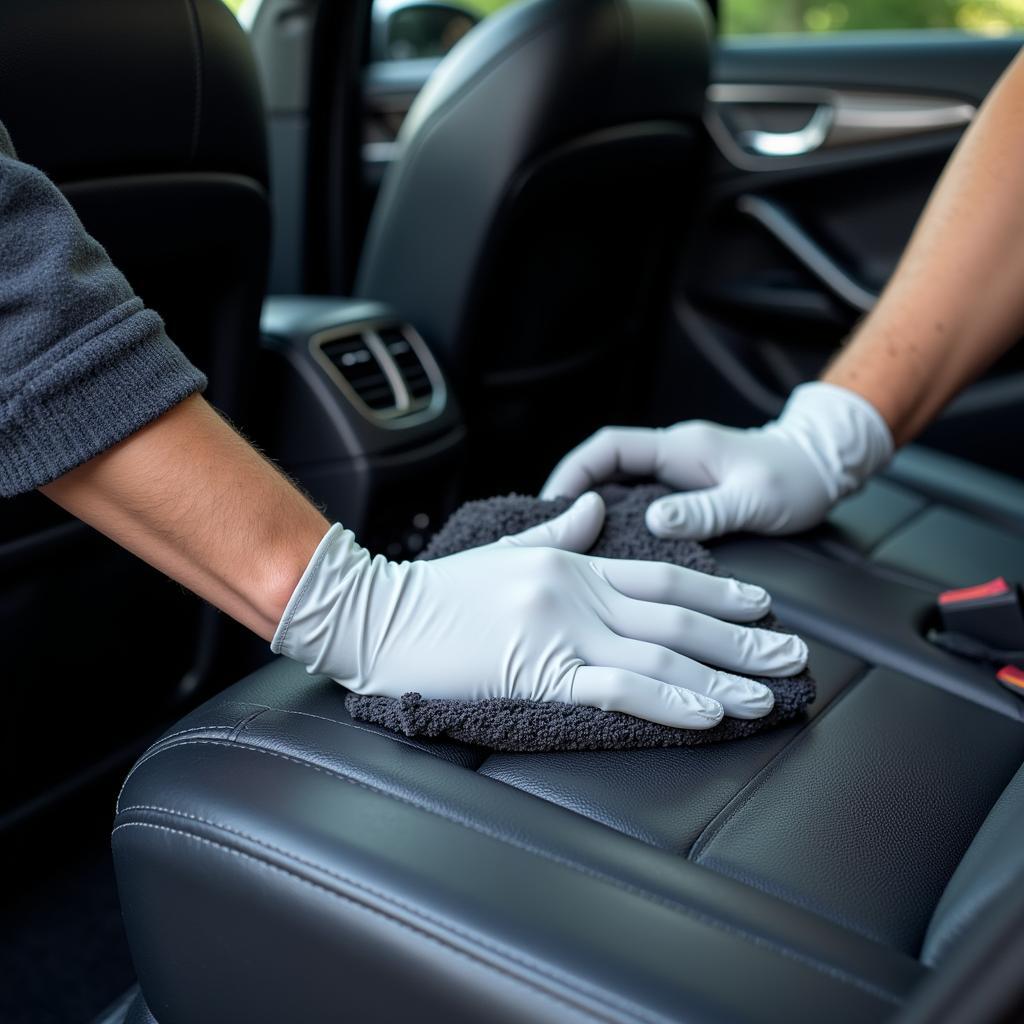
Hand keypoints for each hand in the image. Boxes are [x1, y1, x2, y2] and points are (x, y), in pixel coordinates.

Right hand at [272, 493, 808, 728]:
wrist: (380, 614)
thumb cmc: (436, 590)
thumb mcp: (506, 550)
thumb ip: (561, 530)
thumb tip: (599, 508)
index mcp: (571, 563)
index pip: (662, 577)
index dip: (719, 592)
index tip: (762, 606)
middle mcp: (578, 591)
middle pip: (678, 616)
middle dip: (743, 638)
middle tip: (795, 655)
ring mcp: (563, 630)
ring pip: (661, 653)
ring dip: (724, 676)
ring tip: (771, 694)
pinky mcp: (542, 671)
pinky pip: (621, 687)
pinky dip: (672, 702)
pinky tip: (712, 714)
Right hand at [541, 382, 892, 540]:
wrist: (824, 469)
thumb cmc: (796, 478)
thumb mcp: (753, 499)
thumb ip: (706, 511)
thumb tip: (655, 523)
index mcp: (680, 448)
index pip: (610, 447)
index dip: (575, 471)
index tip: (554, 500)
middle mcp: (672, 458)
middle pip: (604, 469)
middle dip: (573, 496)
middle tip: (549, 532)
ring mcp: (675, 477)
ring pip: (618, 490)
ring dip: (594, 514)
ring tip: (572, 549)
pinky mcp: (683, 496)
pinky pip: (638, 506)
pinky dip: (618, 526)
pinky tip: (610, 555)